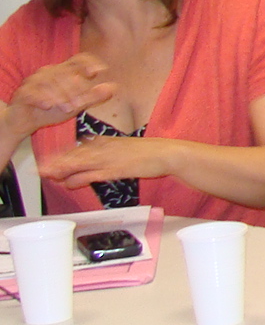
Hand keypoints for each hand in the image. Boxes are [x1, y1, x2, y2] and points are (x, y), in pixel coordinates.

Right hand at [3, 55, 115, 136]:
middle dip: (73, 89)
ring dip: (59, 95)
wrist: (26, 121)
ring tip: (67, 109)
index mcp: (64, 72)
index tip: (98, 71)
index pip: (78, 60)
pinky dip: (40, 98)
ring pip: (48, 82)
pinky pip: (31, 92)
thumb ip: (94, 96)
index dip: (88, 62)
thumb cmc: (54, 109)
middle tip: (79, 104)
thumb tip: (114, 88)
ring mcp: (34, 81)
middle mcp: (49, 72)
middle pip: (64, 72)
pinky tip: (48, 106)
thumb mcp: (77, 104)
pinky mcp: (22, 93)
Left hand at [39, 135, 176, 187]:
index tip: (48, 161)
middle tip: (39, 169)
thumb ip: (108, 151)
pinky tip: (68, 183)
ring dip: (61, 170)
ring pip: (79, 164)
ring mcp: (108, 159)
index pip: (78, 148)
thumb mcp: (124, 147)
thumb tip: (96, 156)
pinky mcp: (115, 169)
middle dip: (55, 162)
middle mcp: (103, 149)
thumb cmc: (148, 153)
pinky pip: (92, 174)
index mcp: (105, 142)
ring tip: (45, 175)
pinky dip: (78, 178)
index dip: (61, 155)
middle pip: (74, 155)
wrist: (166, 153)